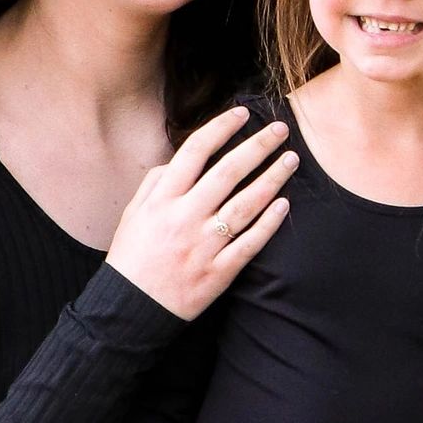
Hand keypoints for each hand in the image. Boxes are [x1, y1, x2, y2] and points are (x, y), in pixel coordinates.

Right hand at [106, 109, 296, 318]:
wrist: (132, 309)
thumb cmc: (132, 258)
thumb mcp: (132, 214)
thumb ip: (155, 183)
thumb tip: (179, 160)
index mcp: (162, 199)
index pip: (195, 151)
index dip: (221, 128)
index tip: (242, 114)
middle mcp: (184, 217)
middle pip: (228, 171)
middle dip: (258, 146)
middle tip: (280, 129)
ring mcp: (204, 245)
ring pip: (245, 204)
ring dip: (272, 179)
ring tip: (291, 160)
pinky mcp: (219, 272)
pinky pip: (249, 243)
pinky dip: (269, 224)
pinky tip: (284, 204)